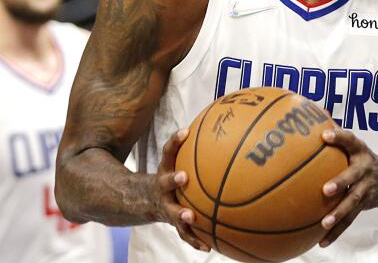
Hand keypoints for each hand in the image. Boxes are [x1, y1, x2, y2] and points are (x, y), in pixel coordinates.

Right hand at [149, 128, 207, 252]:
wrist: (146, 199)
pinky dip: (194, 239)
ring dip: (180, 214)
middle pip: (164, 181)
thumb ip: (198, 148)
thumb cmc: (173, 174)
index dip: (175, 141)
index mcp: (166, 167)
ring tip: (191, 217)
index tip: (185, 132)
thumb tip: (231, 131)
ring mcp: (165, 204)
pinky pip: (183, 232)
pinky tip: (207, 247)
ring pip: (171, 210)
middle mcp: (162, 186)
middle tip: (183, 177)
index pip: (168, 150)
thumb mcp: (178, 160)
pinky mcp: (171, 221)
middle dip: (173, 179)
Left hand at [318, 128, 377, 247]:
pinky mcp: (363, 206)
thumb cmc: (362, 159)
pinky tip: (321, 241)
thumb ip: (335, 135)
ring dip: (339, 213)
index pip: (351, 140)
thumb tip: (309, 115)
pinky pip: (349, 221)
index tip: (326, 135)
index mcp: (360, 152)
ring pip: (352, 203)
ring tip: (324, 223)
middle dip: (341, 182)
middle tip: (326, 190)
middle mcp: (364, 170)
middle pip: (353, 177)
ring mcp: (365, 190)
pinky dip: (335, 232)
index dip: (339, 137)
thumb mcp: (355, 146)